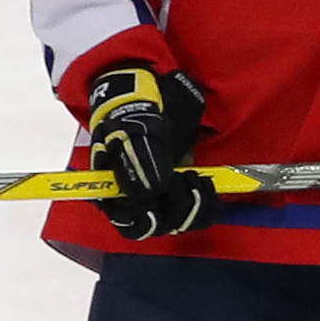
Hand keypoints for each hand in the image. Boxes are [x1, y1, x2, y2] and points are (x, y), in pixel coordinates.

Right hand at [84, 64, 215, 238]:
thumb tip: (150, 190)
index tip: (162, 196)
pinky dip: (208, 204)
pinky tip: (207, 185)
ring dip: (195, 206)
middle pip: (156, 227)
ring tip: (196, 177)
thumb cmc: (135, 110)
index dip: (145, 219)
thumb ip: (138, 154)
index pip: (127, 222)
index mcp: (111, 187)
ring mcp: (159, 196)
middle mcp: (134, 199)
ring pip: (178, 223)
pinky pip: (197, 213)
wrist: (153, 93)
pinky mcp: (182, 191)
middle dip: (178, 208)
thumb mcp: (134, 124)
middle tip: (188, 177)